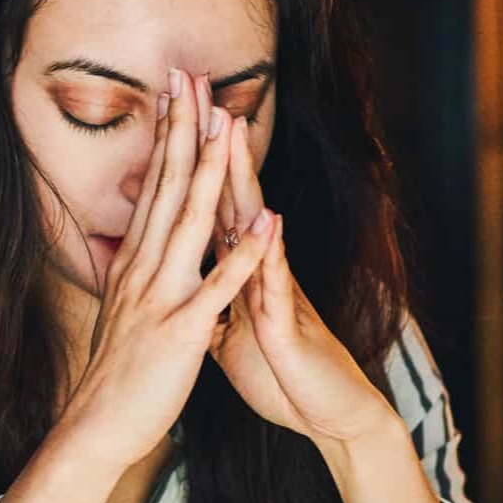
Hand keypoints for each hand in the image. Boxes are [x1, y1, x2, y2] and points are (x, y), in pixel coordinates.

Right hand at [58, 65, 277, 472]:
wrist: (98, 426)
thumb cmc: (118, 375)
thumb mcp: (124, 313)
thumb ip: (136, 277)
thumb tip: (136, 250)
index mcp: (136, 263)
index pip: (154, 186)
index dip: (167, 136)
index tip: (177, 92)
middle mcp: (144, 268)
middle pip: (167, 187)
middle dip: (183, 129)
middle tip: (192, 76)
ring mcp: (163, 296)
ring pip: (191, 222)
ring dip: (210, 172)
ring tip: (229, 125)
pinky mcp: (183, 330)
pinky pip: (219, 287)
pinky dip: (246, 254)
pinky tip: (269, 222)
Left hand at [195, 73, 391, 447]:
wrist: (330, 413)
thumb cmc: (283, 372)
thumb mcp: (236, 331)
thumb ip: (219, 297)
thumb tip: (195, 277)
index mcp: (241, 272)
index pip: (212, 207)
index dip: (192, 163)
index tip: (171, 115)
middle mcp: (262, 271)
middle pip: (234, 197)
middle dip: (216, 145)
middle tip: (199, 89)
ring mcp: (279, 292)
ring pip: (259, 226)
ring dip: (245, 179)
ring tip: (232, 130)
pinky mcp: (289, 324)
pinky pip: (279, 285)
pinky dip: (271, 254)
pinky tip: (269, 220)